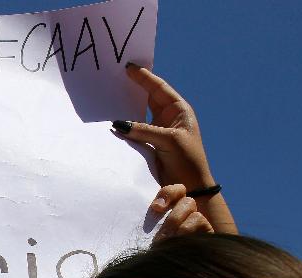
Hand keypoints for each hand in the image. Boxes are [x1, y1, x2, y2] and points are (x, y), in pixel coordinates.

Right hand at [113, 65, 236, 233]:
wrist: (190, 186)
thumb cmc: (187, 160)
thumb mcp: (168, 141)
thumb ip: (144, 130)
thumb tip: (118, 124)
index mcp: (179, 110)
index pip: (158, 88)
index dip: (144, 77)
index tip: (129, 67)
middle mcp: (168, 118)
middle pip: (148, 97)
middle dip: (133, 87)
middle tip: (116, 76)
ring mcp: (158, 131)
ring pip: (139, 114)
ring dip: (126, 107)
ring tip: (110, 96)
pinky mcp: (149, 145)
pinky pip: (134, 131)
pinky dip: (124, 127)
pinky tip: (112, 122)